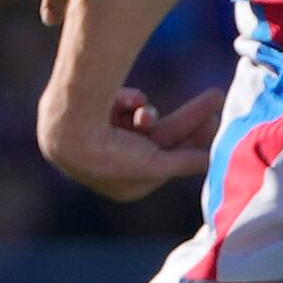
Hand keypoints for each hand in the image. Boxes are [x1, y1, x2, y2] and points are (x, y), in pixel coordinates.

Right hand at [49, 83, 223, 200]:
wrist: (66, 127)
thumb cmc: (111, 154)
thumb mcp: (155, 162)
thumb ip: (185, 162)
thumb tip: (213, 163)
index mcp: (127, 186)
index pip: (169, 160)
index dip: (194, 141)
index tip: (216, 121)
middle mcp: (115, 166)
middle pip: (162, 138)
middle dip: (187, 118)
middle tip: (215, 96)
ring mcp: (103, 140)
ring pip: (142, 120)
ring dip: (150, 111)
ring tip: (144, 108)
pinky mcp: (92, 117)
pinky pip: (123, 106)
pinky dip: (129, 101)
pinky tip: (125, 102)